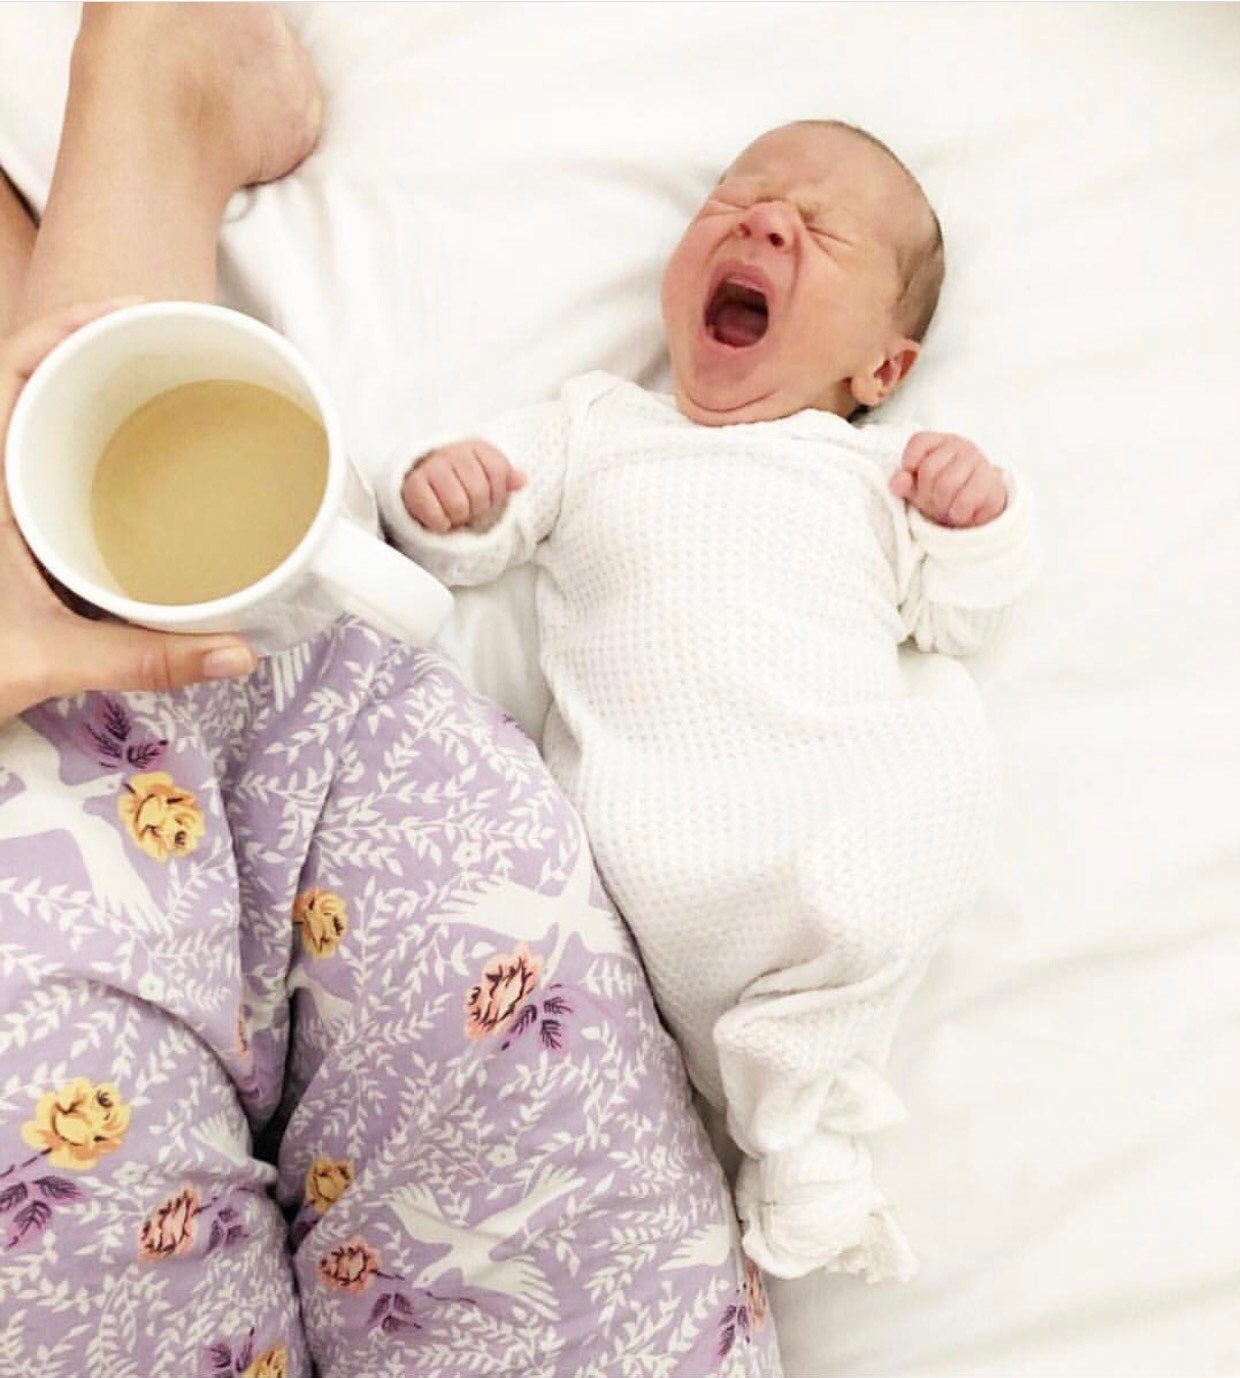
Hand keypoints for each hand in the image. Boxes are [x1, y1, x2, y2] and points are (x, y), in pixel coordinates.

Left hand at [0, 301, 257, 721]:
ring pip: (40, 416)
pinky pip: (48, 460)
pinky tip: (133, 458)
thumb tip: (236, 652)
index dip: (70, 323)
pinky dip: (90, 442)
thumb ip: (140, 656)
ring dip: (96, 393)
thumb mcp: (45, 658)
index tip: (136, 313)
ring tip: (165, 386)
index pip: (11, 365)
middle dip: (101, 349)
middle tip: (173, 346)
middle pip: (33, 377)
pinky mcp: (10, 527)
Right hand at [401, 439, 525, 534]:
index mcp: (475, 447)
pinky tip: (439, 517)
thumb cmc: (462, 484)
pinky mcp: (412, 485)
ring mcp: (431, 466)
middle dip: (477, 508)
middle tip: (467, 506)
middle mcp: (452, 451)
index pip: (499, 471)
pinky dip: (440, 524)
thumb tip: (522, 479)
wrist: (423, 484)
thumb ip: (506, 478)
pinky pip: (436, 515)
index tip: (488, 497)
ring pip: (458, 505)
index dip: (497, 494)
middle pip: (480, 492)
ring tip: (453, 511)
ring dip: (458, 517)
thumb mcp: (488, 478)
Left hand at [890, 432, 1006, 527]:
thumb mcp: (918, 489)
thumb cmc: (943, 493)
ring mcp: (977, 459)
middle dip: (927, 494)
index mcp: (939, 441)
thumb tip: (897, 483)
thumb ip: (904, 483)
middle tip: (934, 502)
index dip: (910, 463)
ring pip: (947, 485)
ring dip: (943, 505)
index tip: (915, 482)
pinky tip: (960, 512)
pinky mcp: (991, 479)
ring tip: (947, 507)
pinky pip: (965, 500)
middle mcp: (959, 445)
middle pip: (929, 469)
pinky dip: (958, 513)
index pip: (919, 441)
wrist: (977, 508)